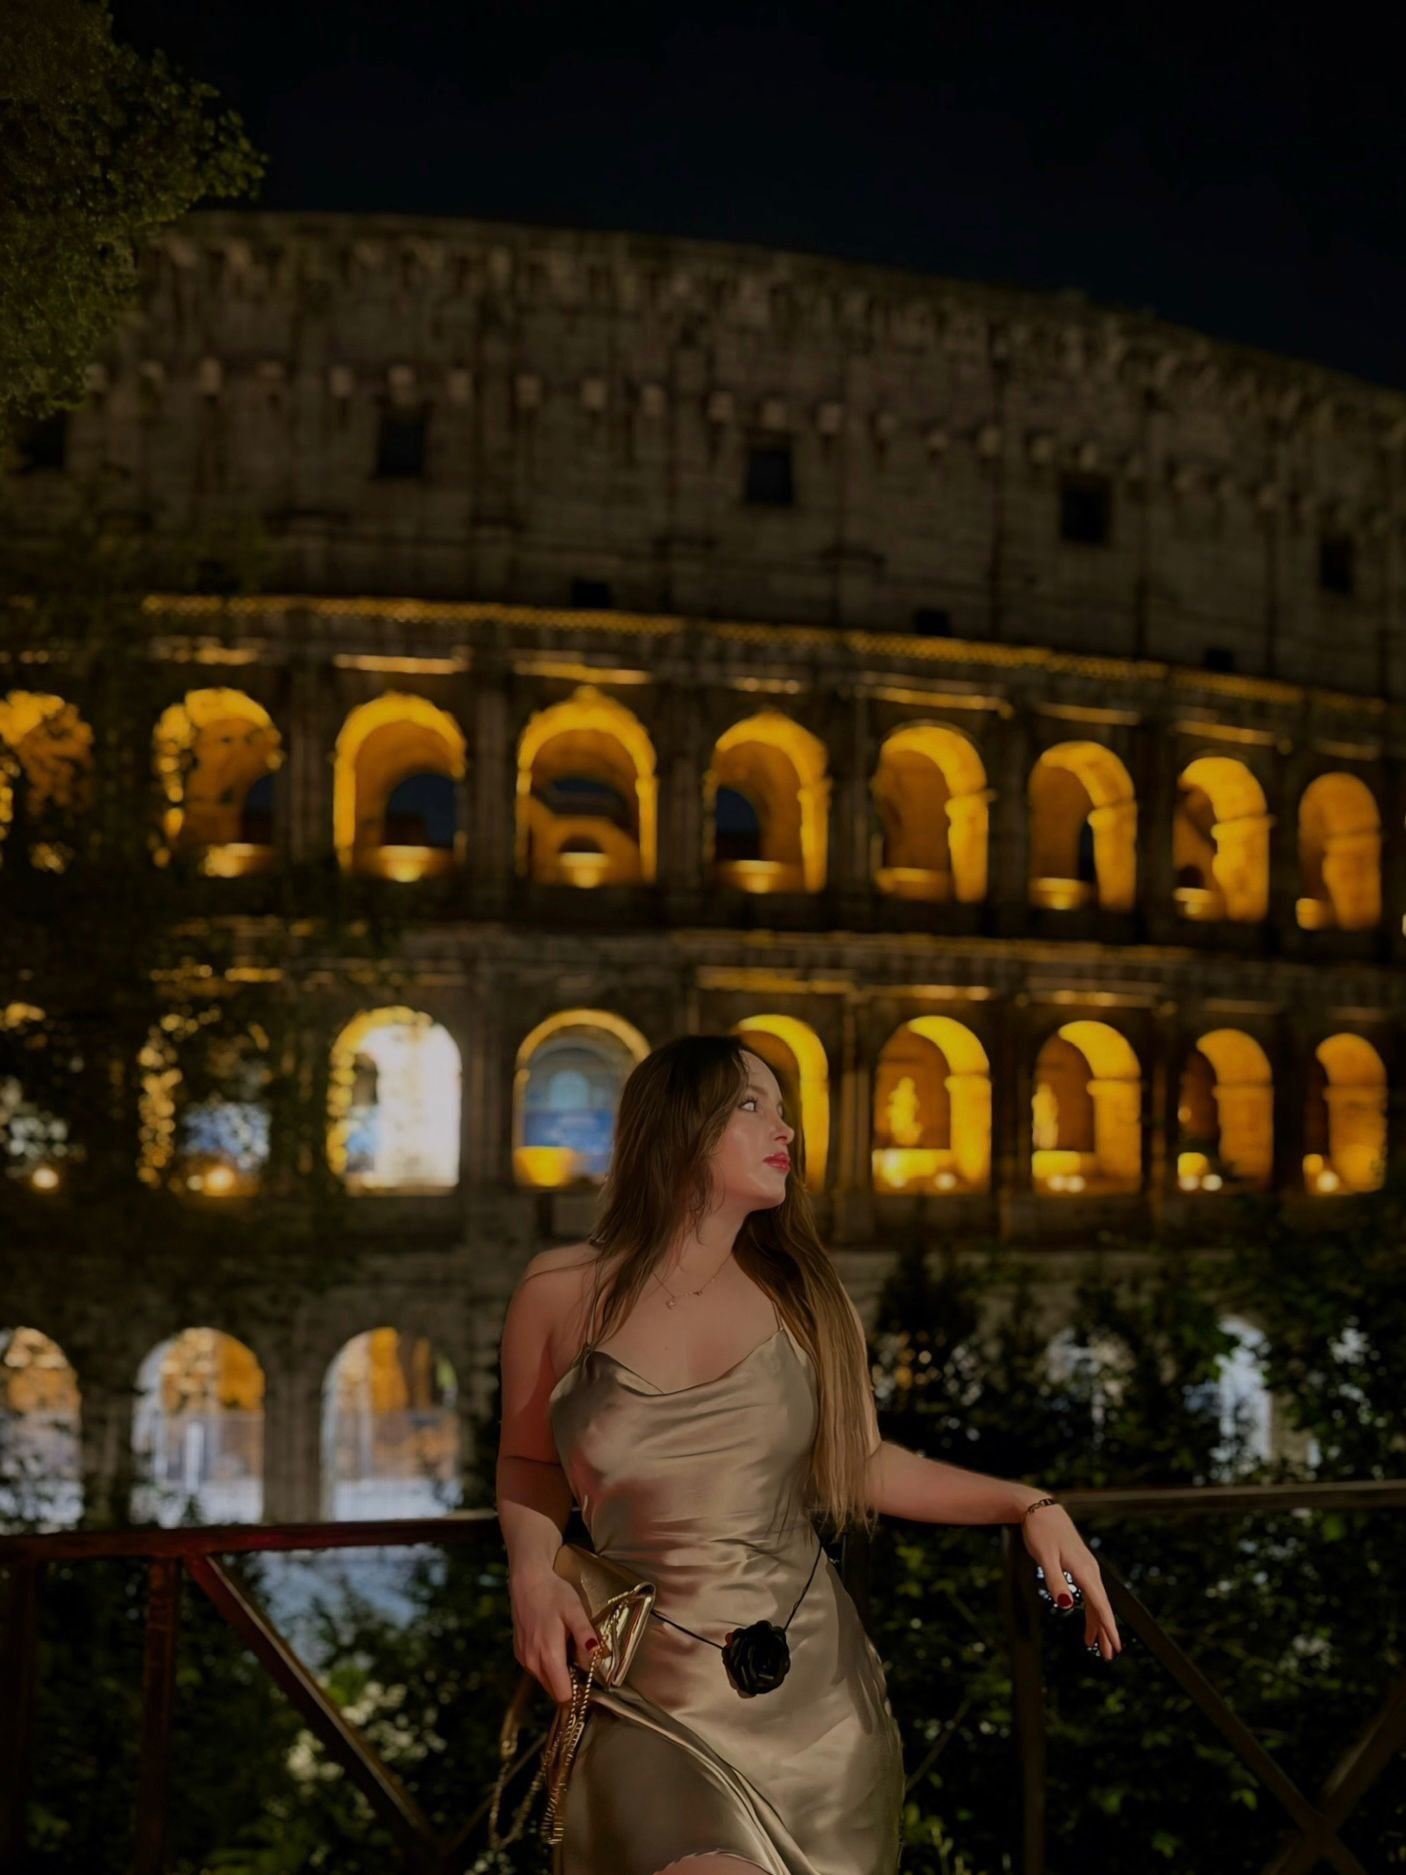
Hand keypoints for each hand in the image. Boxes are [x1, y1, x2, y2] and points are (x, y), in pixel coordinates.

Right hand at [508, 1569, 600, 1703]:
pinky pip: (536, 1670)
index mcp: (548, 1655)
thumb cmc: (554, 1593)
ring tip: (570, 1653)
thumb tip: (598, 1656)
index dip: (578, 1696)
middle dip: (570, 1686)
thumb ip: (585, 1635)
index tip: (590, 1688)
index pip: (563, 1695)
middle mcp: (533, 1662)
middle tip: (584, 1668)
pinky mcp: (519, 1652)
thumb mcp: (575, 1610)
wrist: (528, 1579)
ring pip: (545, 1681)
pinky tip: (556, 1647)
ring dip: (559, 1676)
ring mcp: (524, 1658)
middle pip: (554, 1691)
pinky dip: (548, 1667)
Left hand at [1021, 1502, 1121, 1661]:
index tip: (1114, 1646)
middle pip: (1101, 1606)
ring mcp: (1086, 1567)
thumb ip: (1055, 1580)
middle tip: (1109, 1656)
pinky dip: (1090, 1609)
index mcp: (1084, 1570)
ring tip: (1096, 1645)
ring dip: (1097, 1623)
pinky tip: (1086, 1619)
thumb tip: (1066, 1604)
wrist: (1040, 1508)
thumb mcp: (1044, 1557)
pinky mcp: (1080, 1565)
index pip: (1100, 1604)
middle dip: (1105, 1631)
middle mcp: (1090, 1570)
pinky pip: (1089, 1592)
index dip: (1108, 1627)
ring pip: (1096, 1600)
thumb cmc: (1041, 1531)